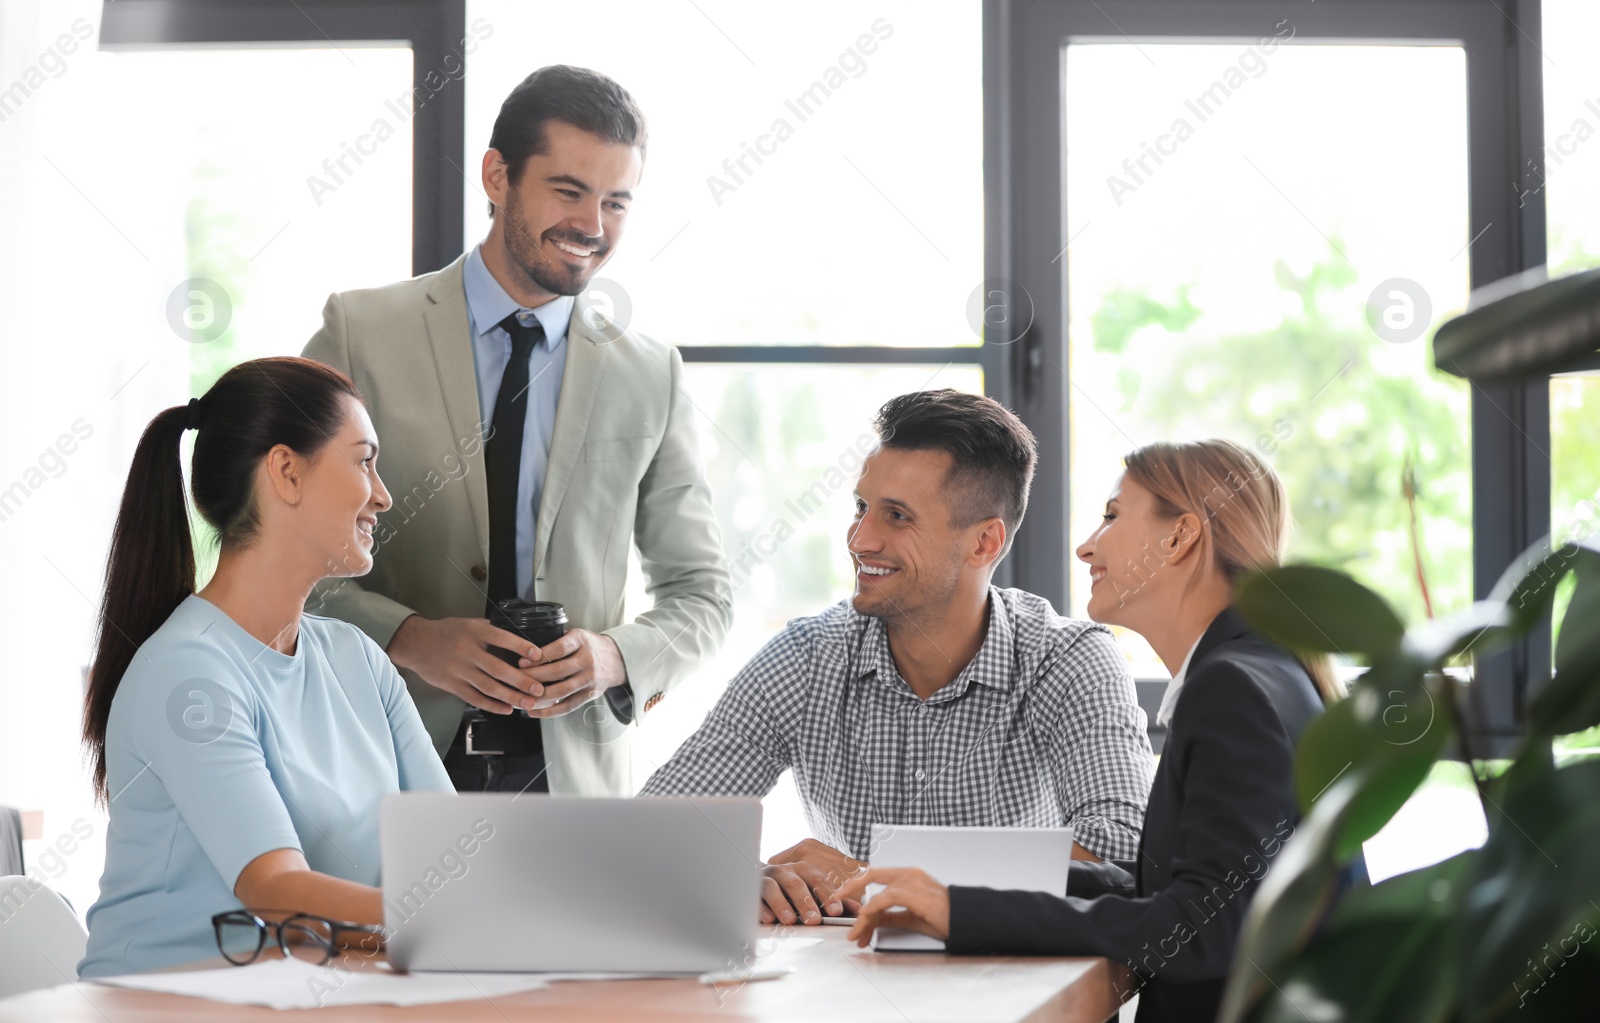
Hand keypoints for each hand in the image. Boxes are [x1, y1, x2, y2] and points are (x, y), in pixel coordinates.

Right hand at [385, 615, 541, 713]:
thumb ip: (491, 630)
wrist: (416, 644)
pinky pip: (474, 698)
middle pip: (497, 668)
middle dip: (520, 680)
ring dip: (510, 697)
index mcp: (473, 632)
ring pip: (488, 686)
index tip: (539, 655)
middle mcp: (466, 651)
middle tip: (539, 689)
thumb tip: (520, 638)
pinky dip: (492, 705)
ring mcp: (458, 670)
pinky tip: (507, 709)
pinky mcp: (452, 685)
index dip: (520, 646)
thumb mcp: (469, 623)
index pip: (500, 638)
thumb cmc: (448, 632)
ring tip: (528, 703)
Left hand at [524, 629, 627, 718]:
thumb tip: (525, 651)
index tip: (521, 662)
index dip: (538, 657)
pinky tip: (534, 712)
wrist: (616, 659)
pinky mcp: (590, 695)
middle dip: (533, 678)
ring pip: (561, 691)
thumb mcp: (576, 635)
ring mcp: (590, 679)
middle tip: (514, 681)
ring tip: (520, 699)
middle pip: (557, 672)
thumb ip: (556, 640)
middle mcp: (588, 660)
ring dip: (538, 698)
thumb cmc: (588, 646)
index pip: (558, 649)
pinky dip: (549, 712)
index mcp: (582, 641)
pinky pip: (568, 706)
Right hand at [759, 840, 864, 924]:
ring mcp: (765, 878)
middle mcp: (784, 871)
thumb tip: (859, 912)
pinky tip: (768, 920)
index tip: (837, 912)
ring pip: (773, 887)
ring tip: (791, 920)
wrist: (754, 879)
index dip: (828, 894)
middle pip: (795, 882)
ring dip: (782, 904)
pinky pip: (753, 897)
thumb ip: (832, 902)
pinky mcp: (749, 889)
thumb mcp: (811, 894)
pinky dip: (761, 908)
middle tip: (814, 920)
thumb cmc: (788, 890)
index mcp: (802, 869)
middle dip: (805, 901)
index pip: (817, 879)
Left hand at [835, 867, 950, 946]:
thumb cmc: (945, 918)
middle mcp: (908, 873)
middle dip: (849, 889)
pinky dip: (870, 914)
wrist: (966, 921)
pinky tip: (864, 925)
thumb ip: (890, 916)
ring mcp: (911, 881)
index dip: (856, 885)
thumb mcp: (911, 917)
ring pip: (874, 896)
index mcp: (908, 875)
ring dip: (861, 918)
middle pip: (869, 875)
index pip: (875, 875)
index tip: (841, 896)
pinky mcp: (913, 893)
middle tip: (834, 901)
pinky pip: (882, 901)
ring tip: (856, 935)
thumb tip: (870, 919)